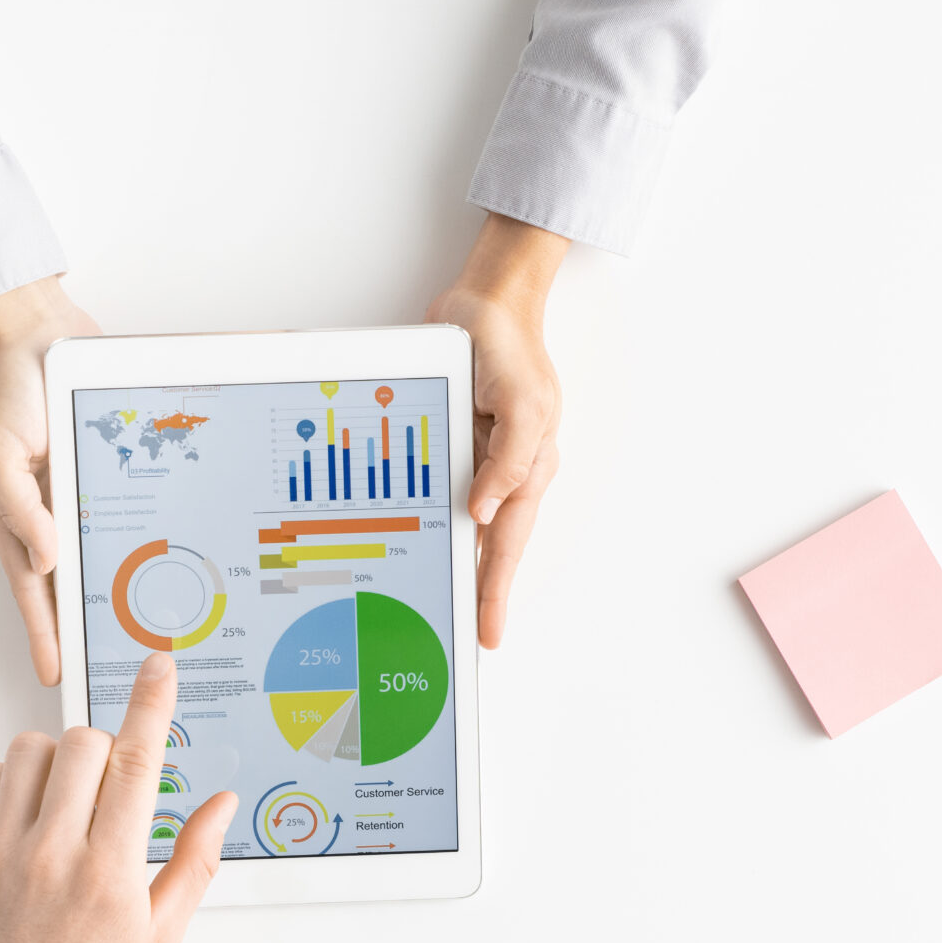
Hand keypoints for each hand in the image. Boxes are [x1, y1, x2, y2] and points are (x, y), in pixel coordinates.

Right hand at [0, 276, 99, 686]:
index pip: (31, 587)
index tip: (56, 673)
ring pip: (99, 552)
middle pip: (68, 583)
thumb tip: (45, 557)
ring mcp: (78, 490)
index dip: (43, 632)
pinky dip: (137, 536)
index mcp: (15, 513)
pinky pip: (122, 510)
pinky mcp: (105, 469)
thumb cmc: (9, 386)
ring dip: (114, 588)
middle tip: (106, 668)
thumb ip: (20, 506)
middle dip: (82, 628)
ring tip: (139, 631)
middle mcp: (48, 509)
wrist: (37, 328)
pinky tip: (160, 561)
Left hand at [0, 652, 237, 942]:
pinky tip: (30, 822)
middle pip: (83, 743)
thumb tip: (222, 802)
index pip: (136, 761)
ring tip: (67, 807)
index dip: (152, 702)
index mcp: (110, 874)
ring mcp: (0, 853)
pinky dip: (15, 784)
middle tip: (111, 792)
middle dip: (106, 751)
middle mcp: (53, 855)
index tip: (159, 665)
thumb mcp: (159, 939)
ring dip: (59, 762)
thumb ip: (194, 862)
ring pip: (31, 751)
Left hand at [425, 215, 568, 649]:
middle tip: (458, 640)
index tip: (487, 635)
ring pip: (463, 526)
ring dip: (453, 564)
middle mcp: (503, 473)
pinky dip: (430, 519)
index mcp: (527, 470)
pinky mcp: (452, 442)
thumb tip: (486, 512)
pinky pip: (438, 490)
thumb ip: (510, 461)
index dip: (496, 592)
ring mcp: (477, 460)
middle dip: (477, 595)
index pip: (508, 545)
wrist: (486, 302)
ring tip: (434, 608)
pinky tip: (414, 543)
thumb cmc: (513, 349)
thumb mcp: (525, 403)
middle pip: (488, 548)